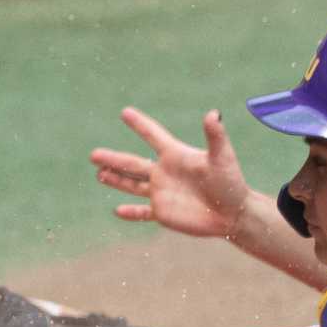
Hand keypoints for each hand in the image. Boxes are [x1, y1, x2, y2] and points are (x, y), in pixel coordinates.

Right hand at [91, 106, 254, 239]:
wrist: (233, 214)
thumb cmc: (231, 182)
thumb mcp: (222, 157)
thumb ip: (215, 136)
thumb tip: (214, 113)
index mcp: (176, 155)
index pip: (153, 136)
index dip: (140, 124)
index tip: (125, 112)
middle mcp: (165, 173)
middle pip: (132, 163)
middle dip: (113, 159)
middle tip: (93, 154)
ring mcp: (162, 193)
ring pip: (132, 185)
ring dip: (115, 179)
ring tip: (99, 174)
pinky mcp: (164, 213)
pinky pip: (143, 212)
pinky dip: (131, 213)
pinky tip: (117, 211)